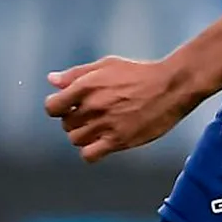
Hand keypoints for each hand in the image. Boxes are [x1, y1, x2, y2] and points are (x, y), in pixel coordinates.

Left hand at [43, 57, 205, 163]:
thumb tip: (51, 80)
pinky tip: (101, 143)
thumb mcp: (105, 65)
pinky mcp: (119, 141)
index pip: (52, 107)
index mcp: (86, 86)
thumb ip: (76, 74)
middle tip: (89, 116)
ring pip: (76, 140)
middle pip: (65, 124)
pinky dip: (90, 152)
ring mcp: (105, 125)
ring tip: (97, 128)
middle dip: (73, 121)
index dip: (57, 108)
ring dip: (82, 135)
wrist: (169, 87)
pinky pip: (89, 155)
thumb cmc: (138, 74)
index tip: (67, 107)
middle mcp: (92, 106)